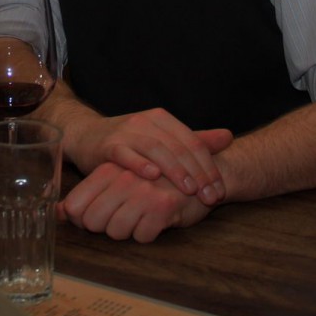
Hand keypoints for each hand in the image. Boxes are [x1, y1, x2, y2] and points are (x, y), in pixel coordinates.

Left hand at [58, 162, 213, 242]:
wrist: (201, 171)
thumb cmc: (153, 180)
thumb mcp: (117, 179)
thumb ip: (87, 195)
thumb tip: (56, 212)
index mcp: (108, 169)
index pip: (76, 204)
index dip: (82, 219)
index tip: (94, 219)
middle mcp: (123, 177)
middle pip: (93, 222)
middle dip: (104, 227)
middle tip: (121, 219)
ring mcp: (143, 191)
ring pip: (116, 232)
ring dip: (128, 231)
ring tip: (140, 217)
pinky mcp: (164, 206)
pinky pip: (142, 236)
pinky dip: (148, 233)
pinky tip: (156, 220)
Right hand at [72, 108, 231, 204]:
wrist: (86, 136)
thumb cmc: (129, 143)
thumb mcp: (163, 139)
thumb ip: (194, 139)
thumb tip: (229, 137)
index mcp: (162, 119)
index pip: (193, 142)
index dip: (209, 166)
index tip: (219, 191)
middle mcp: (146, 122)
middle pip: (178, 147)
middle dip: (197, 173)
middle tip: (209, 196)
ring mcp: (126, 132)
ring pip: (156, 149)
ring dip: (175, 170)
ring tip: (189, 189)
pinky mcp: (108, 145)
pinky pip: (126, 154)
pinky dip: (140, 164)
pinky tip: (153, 176)